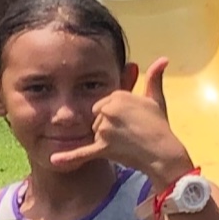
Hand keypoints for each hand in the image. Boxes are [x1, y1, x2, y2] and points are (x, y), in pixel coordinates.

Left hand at [62, 58, 190, 189]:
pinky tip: (54, 160)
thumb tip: (164, 58)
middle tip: (128, 134)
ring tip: (126, 143)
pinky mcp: (103, 146)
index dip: (115, 116)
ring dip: (105, 140)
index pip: (103, 105)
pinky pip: (82, 152)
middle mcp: (109, 108)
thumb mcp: (156, 99)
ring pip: (94, 133)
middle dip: (107, 127)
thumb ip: (155, 78)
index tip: (129, 122)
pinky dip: (68, 158)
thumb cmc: (160, 126)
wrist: (163, 152)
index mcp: (118, 95)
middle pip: (96, 118)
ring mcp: (105, 128)